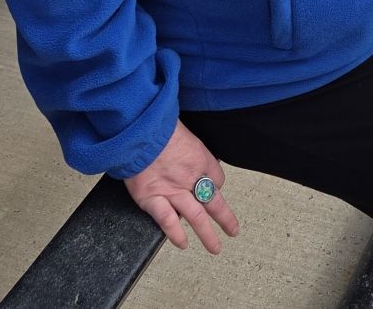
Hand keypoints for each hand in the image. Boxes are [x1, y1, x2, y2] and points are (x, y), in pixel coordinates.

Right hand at [124, 120, 239, 253]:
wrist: (139, 129)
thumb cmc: (159, 125)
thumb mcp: (185, 132)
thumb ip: (190, 151)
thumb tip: (188, 157)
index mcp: (201, 159)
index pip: (217, 179)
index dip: (215, 184)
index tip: (212, 188)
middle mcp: (190, 178)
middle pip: (214, 202)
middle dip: (225, 219)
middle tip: (232, 230)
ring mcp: (172, 190)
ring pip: (197, 217)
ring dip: (208, 235)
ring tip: (215, 248)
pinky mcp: (152, 198)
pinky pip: (168, 221)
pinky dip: (176, 234)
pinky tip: (183, 243)